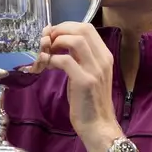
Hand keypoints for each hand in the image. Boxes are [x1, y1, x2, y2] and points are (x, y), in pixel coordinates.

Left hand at [30, 22, 118, 137]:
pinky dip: (52, 59)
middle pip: (82, 29)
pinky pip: (65, 61)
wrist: (98, 126)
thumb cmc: (90, 101)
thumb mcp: (88, 74)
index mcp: (105, 56)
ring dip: (57, 42)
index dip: (67, 26)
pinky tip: (46, 65)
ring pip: (76, 40)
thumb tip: (60, 44)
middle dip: (61, 29)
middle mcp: (103, 59)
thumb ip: (79, 58)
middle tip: (47, 40)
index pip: (88, 28)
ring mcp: (95, 70)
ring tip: (47, 51)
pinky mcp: (85, 81)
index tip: (53, 34)